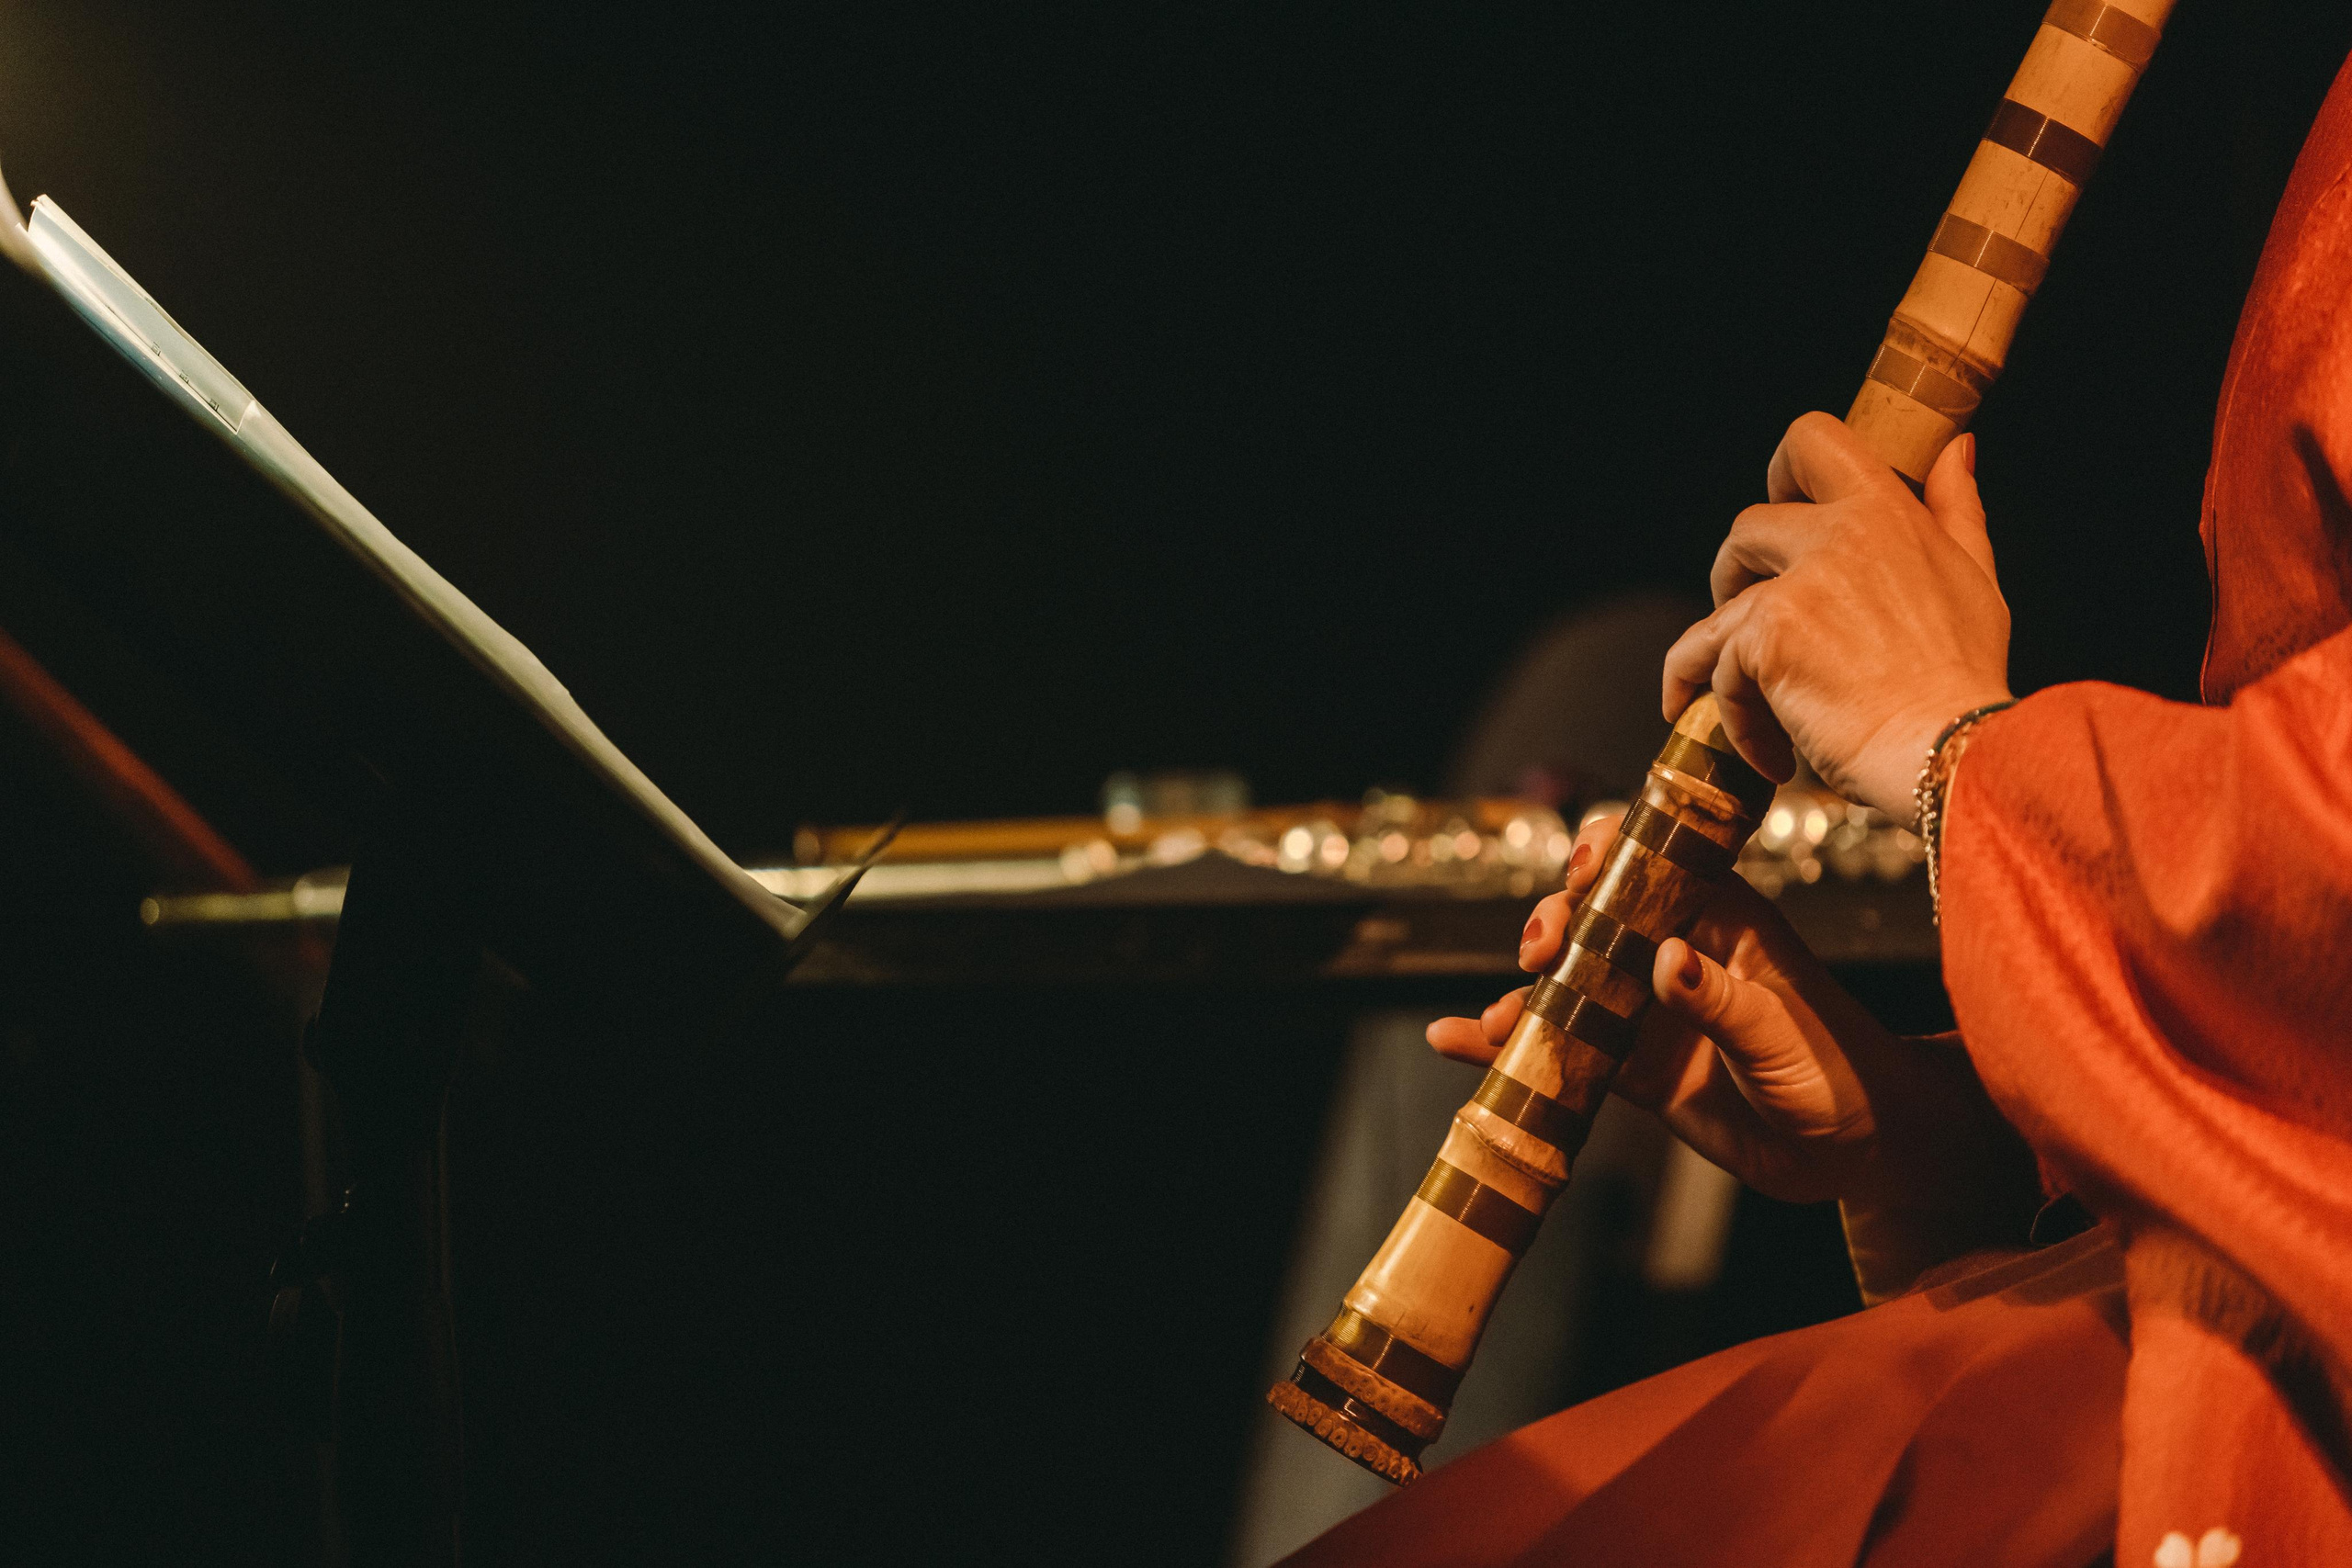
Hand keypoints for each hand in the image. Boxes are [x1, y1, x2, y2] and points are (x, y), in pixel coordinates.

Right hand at [1427, 815, 2035, 1223]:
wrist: (1856, 1155)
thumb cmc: (1841, 1074)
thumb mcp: (1781, 1032)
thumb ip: (1720, 999)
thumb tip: (1665, 960)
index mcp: (1719, 920)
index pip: (1652, 865)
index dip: (1606, 857)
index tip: (1578, 874)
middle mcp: (1674, 954)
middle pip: (1592, 917)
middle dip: (1554, 925)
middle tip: (1541, 955)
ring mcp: (1647, 1011)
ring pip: (1566, 984)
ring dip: (1519, 991)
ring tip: (1492, 1017)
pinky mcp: (1631, 1068)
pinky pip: (1561, 1048)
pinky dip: (1509, 1045)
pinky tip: (1458, 1043)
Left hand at [1660, 415, 2013, 821]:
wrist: (1953, 752)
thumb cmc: (1967, 679)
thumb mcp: (1977, 578)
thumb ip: (1956, 509)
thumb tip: (1958, 448)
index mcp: (1886, 512)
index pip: (1813, 439)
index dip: (1780, 472)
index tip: (1780, 510)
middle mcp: (1838, 536)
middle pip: (1745, 527)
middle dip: (1735, 578)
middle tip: (1755, 630)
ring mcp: (1797, 587)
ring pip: (1717, 609)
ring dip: (1718, 658)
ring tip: (1752, 705)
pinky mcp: (1766, 639)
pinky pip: (1714, 668)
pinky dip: (1731, 717)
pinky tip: (1769, 755)